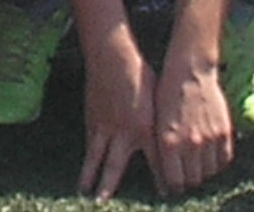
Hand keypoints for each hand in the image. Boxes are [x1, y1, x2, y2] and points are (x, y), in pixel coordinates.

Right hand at [78, 23, 155, 201]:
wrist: (113, 57)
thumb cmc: (141, 76)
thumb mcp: (158, 101)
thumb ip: (161, 124)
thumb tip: (169, 140)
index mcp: (146, 128)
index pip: (156, 162)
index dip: (163, 180)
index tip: (167, 195)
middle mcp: (125, 132)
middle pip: (115, 166)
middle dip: (109, 186)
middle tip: (103, 204)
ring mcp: (106, 126)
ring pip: (96, 157)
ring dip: (90, 177)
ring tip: (84, 193)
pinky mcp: (93, 118)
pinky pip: (90, 143)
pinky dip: (87, 157)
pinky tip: (85, 167)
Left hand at [151, 40, 235, 196]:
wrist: (189, 71)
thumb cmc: (166, 94)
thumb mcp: (157, 122)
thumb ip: (162, 150)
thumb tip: (166, 175)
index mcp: (169, 142)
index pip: (175, 182)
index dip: (173, 186)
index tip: (172, 183)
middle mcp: (190, 143)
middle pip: (193, 180)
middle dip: (187, 180)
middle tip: (184, 173)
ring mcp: (209, 138)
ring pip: (209, 172)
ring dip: (202, 171)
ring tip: (196, 163)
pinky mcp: (224, 132)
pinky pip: (224, 160)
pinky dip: (217, 162)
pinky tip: (209, 155)